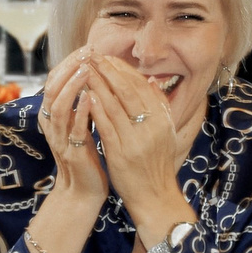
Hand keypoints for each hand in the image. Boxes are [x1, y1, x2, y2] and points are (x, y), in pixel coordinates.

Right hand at [35, 50, 111, 209]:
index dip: (69, 62)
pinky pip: (73, 130)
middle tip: (87, 52)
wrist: (82, 191)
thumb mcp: (81, 124)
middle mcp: (51, 124)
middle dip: (70, 67)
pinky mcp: (72, 152)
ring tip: (86, 69)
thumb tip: (93, 74)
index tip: (88, 47)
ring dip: (72, 86)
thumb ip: (82, 102)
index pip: (56, 80)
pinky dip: (80, 112)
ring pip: (59, 106)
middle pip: (53, 88)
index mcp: (53, 115)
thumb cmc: (86, 156)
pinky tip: (90, 99)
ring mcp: (59, 138)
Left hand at [82, 55, 194, 226]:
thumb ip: (159, 107)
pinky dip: (96, 109)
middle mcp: (152, 127)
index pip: (142, 86)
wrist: (154, 196)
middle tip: (93, 56)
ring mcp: (136, 140)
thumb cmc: (156, 163)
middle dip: (109, 71)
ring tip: (85, 70)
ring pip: (115, 105)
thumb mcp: (166, 133)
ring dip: (98, 85)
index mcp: (163, 119)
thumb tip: (152, 81)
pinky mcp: (120, 154)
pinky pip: (106, 126)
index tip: (108, 57)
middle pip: (128, 91)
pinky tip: (86, 96)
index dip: (123, 69)